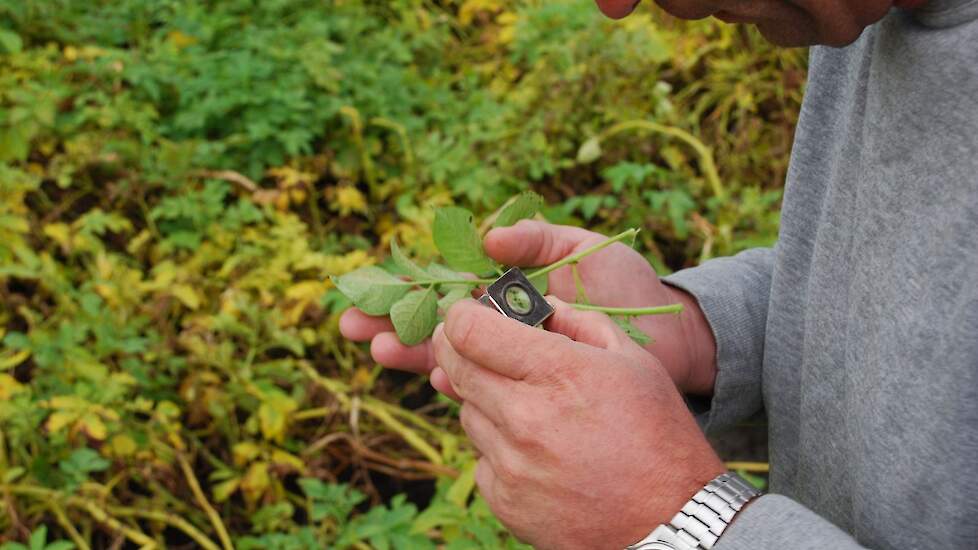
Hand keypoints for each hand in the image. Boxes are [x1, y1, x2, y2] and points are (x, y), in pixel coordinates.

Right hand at [339, 220, 716, 393]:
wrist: (669, 338)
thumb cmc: (627, 286)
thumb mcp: (583, 248)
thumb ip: (536, 237)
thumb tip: (486, 236)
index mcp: (507, 284)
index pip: (445, 282)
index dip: (405, 284)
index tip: (366, 285)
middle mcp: (501, 322)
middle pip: (434, 320)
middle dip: (390, 321)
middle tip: (348, 324)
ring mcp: (512, 357)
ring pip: (449, 356)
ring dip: (411, 354)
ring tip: (376, 351)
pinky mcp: (527, 389)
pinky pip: (482, 386)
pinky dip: (456, 382)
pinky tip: (434, 378)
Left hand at [432, 297, 724, 549]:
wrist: (670, 520)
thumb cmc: (658, 434)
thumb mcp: (633, 361)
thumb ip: (580, 321)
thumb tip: (538, 304)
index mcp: (558, 372)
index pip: (469, 331)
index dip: (461, 316)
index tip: (466, 315)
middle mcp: (524, 417)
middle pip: (455, 368)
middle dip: (457, 348)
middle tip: (473, 345)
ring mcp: (511, 463)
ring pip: (467, 412)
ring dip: (484, 399)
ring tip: (527, 406)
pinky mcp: (505, 500)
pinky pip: (481, 457)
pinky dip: (498, 447)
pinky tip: (535, 450)